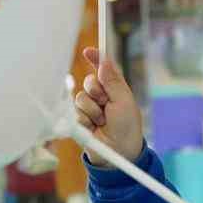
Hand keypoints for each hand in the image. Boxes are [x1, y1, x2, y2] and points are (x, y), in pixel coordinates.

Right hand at [76, 47, 144, 161]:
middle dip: (96, 91)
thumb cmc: (127, 126)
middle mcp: (100, 96)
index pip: (102, 69)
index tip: (88, 51)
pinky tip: (94, 128)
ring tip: (102, 121)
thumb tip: (104, 62)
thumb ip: (113, 81)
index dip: (95, 58)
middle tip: (106, 103)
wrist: (119, 151)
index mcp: (114, 88)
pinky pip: (75, 112)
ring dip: (92, 110)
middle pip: (88, 81)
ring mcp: (89, 108)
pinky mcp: (79, 120)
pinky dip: (85, 120)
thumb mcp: (124, 101)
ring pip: (80, 98)